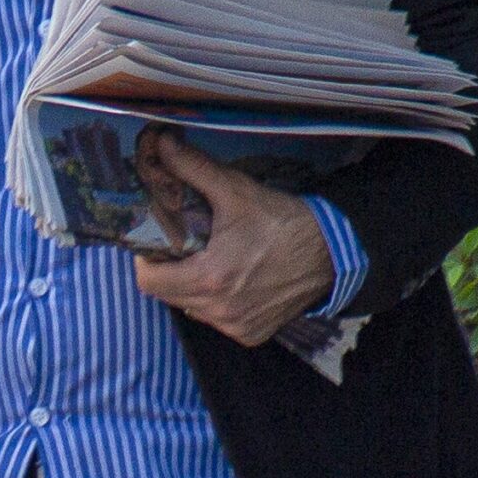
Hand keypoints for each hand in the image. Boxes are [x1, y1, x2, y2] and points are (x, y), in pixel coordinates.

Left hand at [132, 132, 335, 347]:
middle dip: (166, 272)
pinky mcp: (253, 334)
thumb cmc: (280, 221)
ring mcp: (237, 326)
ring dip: (189, 288)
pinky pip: (217, 321)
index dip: (145, 262)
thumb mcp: (235, 190)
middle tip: (179, 248)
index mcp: (210, 278)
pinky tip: (230, 281)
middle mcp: (220, 310)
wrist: (333, 252)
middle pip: (166, 296)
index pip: (149, 282)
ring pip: (190, 308)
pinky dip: (215, 304)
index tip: (155, 243)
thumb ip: (192, 167)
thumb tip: (161, 142)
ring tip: (204, 262)